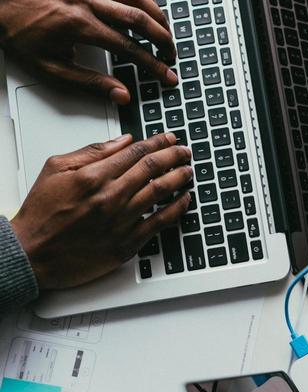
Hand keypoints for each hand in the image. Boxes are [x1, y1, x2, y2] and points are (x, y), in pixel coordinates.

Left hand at [0, 0, 177, 103]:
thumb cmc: (20, 35)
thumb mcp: (52, 69)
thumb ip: (91, 83)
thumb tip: (121, 94)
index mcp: (79, 26)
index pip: (128, 48)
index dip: (152, 64)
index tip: (166, 75)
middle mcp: (87, 1)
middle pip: (139, 18)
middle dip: (163, 39)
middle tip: (172, 55)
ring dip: (157, 13)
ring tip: (167, 32)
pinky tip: (148, 5)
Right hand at [11, 132, 191, 289]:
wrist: (33, 253)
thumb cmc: (41, 213)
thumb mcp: (56, 169)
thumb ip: (92, 152)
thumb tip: (122, 141)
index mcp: (94, 176)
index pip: (136, 152)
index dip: (158, 142)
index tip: (170, 138)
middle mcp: (111, 197)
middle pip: (153, 169)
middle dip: (174, 156)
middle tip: (185, 151)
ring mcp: (121, 221)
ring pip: (160, 193)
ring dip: (179, 178)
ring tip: (189, 170)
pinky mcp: (126, 244)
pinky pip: (160, 223)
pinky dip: (177, 209)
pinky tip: (185, 200)